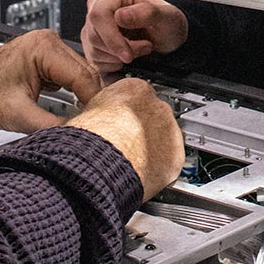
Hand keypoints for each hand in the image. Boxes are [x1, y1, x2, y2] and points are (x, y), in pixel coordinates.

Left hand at [0, 30, 101, 133]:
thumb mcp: (19, 114)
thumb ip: (51, 125)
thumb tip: (76, 133)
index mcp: (44, 48)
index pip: (83, 76)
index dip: (93, 101)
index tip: (98, 120)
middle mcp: (49, 42)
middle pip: (86, 72)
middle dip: (91, 98)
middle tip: (94, 122)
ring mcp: (49, 48)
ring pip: (81, 73)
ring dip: (84, 94)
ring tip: (86, 116)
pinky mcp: (46, 57)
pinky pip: (70, 73)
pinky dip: (75, 90)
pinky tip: (76, 106)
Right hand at [66, 79, 184, 199]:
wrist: (100, 159)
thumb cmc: (90, 137)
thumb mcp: (88, 112)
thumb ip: (101, 110)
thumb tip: (94, 117)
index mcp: (134, 89)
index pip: (137, 96)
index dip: (128, 112)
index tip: (122, 122)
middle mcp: (157, 105)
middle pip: (155, 116)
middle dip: (144, 129)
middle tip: (128, 144)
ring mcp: (169, 130)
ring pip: (165, 138)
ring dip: (154, 148)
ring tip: (133, 162)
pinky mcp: (175, 155)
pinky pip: (171, 161)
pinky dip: (161, 168)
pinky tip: (144, 174)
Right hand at [81, 0, 188, 72]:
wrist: (167, 39)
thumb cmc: (168, 24)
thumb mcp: (169, 18)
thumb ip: (148, 13)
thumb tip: (120, 16)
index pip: (99, 14)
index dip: (111, 37)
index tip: (127, 54)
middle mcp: (99, 3)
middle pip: (95, 34)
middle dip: (120, 49)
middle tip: (145, 48)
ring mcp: (93, 23)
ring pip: (93, 49)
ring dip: (118, 57)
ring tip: (141, 49)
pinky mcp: (91, 41)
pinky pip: (94, 59)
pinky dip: (113, 64)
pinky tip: (128, 56)